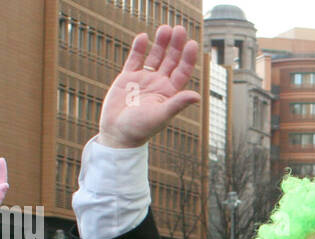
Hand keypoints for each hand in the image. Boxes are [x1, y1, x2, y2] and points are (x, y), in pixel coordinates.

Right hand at [99, 25, 200, 148]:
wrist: (117, 133)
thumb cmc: (140, 129)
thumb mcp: (160, 115)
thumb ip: (177, 104)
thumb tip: (197, 96)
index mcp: (169, 93)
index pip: (182, 71)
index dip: (188, 58)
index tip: (192, 44)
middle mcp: (159, 84)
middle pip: (170, 60)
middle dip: (176, 45)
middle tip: (180, 29)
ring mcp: (144, 79)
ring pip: (155, 57)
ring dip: (160, 43)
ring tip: (165, 28)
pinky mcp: (128, 78)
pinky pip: (135, 59)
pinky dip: (139, 48)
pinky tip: (143, 37)